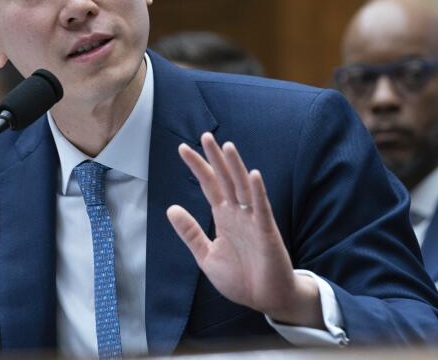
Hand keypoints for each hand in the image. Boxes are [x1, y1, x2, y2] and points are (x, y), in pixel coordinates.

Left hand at [167, 133, 322, 327]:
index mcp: (223, 217)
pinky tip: (253, 174)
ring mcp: (253, 220)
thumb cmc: (240, 278)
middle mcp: (238, 213)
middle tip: (204, 136)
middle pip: (225, 179)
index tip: (182, 149)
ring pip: (243, 187)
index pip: (209, 185)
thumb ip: (190, 233)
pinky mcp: (267, 231)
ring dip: (235, 167)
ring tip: (226, 146)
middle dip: (215, 158)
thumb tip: (170, 208)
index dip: (197, 167)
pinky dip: (258, 191)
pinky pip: (262, 208)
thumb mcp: (206, 256)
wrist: (265, 300)